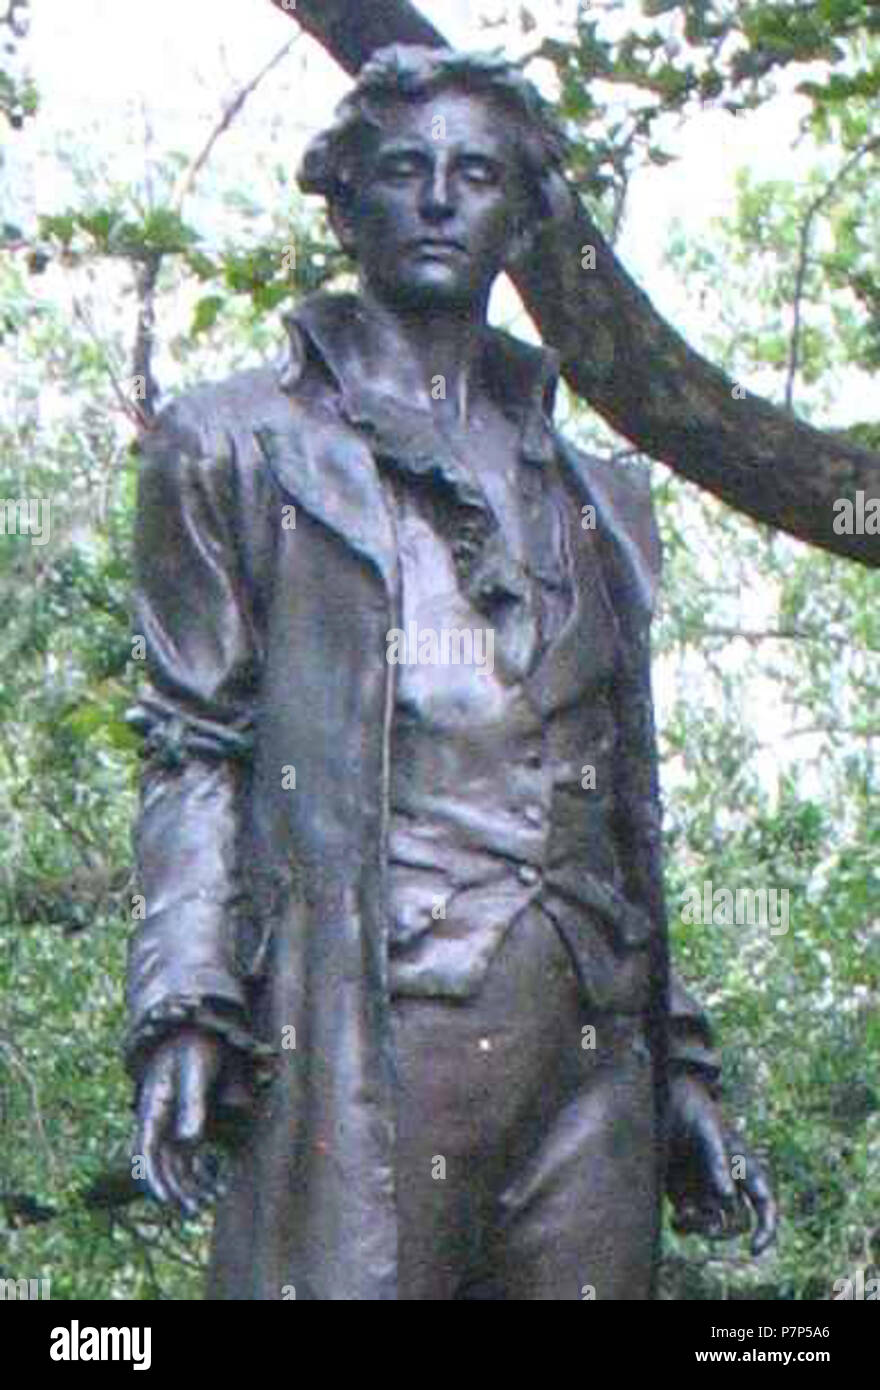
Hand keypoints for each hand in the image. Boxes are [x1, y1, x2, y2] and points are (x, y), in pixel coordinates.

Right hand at [134, 1026, 223, 1216]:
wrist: (200, 1028)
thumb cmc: (196, 1045)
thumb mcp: (196, 1070)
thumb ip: (193, 1103)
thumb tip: (190, 1140)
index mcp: (154, 1107)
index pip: (146, 1150)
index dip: (152, 1177)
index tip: (165, 1200)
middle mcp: (159, 1120)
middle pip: (160, 1164)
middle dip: (174, 1189)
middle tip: (194, 1210)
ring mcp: (172, 1123)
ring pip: (174, 1163)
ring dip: (187, 1185)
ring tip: (207, 1202)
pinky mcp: (188, 1122)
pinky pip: (189, 1155)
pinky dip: (200, 1171)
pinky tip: (217, 1183)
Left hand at [666, 1072, 776, 1256]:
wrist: (662, 1096)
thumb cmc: (692, 1108)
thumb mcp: (707, 1130)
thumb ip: (718, 1161)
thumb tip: (728, 1197)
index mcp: (744, 1166)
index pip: (765, 1204)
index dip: (767, 1229)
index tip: (754, 1248)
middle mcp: (727, 1182)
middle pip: (737, 1222)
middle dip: (723, 1230)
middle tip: (701, 1222)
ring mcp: (704, 1189)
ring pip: (712, 1226)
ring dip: (701, 1230)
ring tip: (682, 1217)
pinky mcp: (681, 1192)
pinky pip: (689, 1221)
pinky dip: (684, 1226)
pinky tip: (676, 1220)